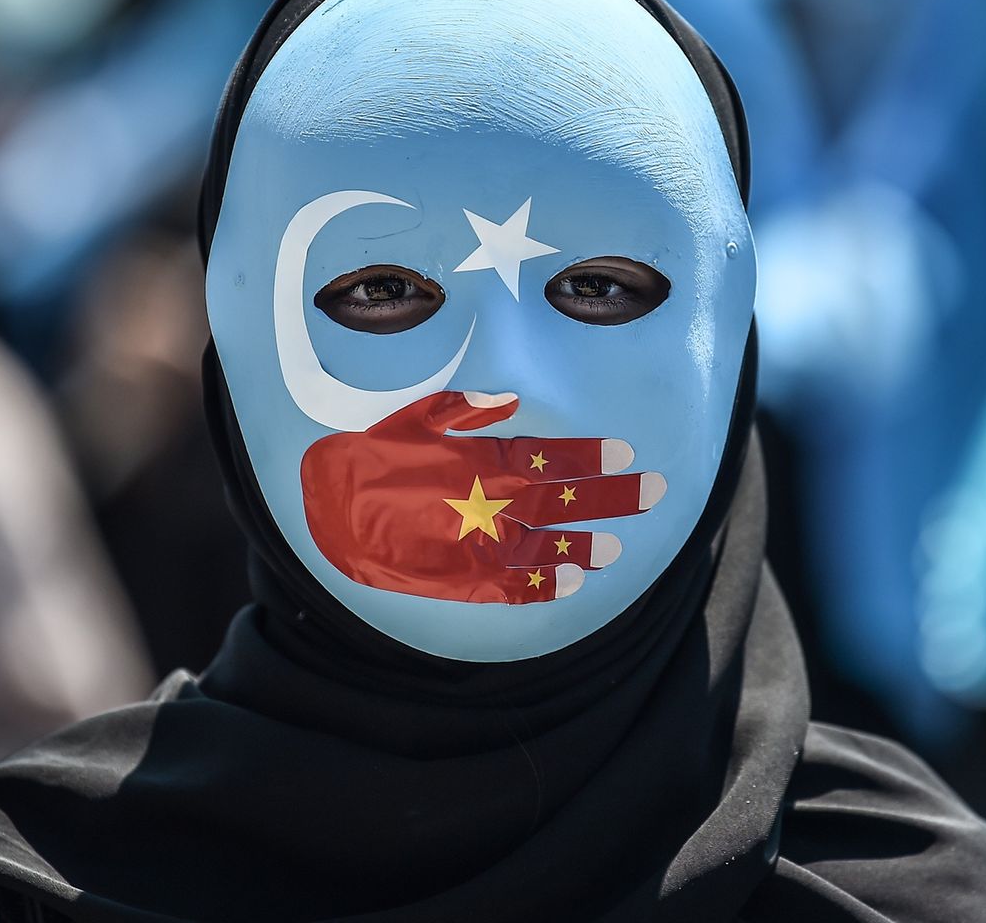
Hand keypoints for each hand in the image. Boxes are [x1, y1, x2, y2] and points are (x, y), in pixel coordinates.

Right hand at [300, 390, 665, 603]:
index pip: (552, 458)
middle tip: (656, 491)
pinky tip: (575, 584)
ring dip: (586, 546)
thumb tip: (509, 399)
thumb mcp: (417, 416)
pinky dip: (546, 586)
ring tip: (618, 548)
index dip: (591, 457)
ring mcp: (480, 545)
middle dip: (614, 497)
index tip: (626, 453)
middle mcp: (490, 504)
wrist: (329, 510)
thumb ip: (467, 408)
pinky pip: (514, 587)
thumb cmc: (374, 456)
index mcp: (483, 462)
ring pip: (548, 547)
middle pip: (566, 502)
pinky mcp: (463, 579)